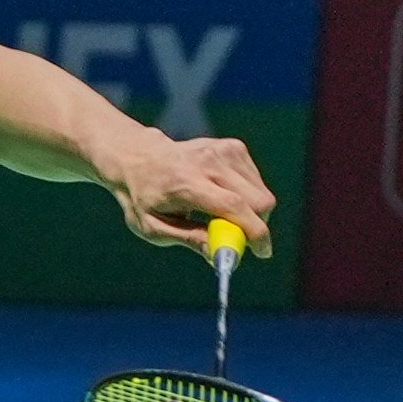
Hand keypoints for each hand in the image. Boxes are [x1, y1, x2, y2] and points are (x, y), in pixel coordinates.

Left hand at [101, 134, 277, 254]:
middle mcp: (208, 162)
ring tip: (220, 215)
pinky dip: (247, 196)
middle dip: (256, 226)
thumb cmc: (145, 198)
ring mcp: (223, 151)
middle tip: (237, 237)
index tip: (263, 252)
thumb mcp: (154, 228)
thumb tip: (218, 253)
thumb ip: (188, 240)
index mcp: (186, 183)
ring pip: (261, 193)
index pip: (235, 206)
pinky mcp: (233, 147)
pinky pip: (256, 182)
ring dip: (251, 212)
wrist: (139, 159)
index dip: (255, 232)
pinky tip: (223, 196)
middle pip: (258, 200)